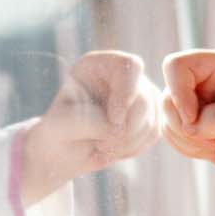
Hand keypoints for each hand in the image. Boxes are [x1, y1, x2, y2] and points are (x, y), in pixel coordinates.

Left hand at [20, 50, 159, 203]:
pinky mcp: (149, 116)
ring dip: (127, 143)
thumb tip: (119, 129)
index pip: (128, 66)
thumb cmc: (60, 129)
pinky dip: (134, 148)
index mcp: (99, 65)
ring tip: (101, 148)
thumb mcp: (63, 123)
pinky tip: (113, 150)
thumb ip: (88, 121)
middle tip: (100, 145)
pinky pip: (154, 134)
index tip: (113, 120)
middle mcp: (124, 76)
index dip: (126, 94)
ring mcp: (140, 95)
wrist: (65, 149)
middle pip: (143, 98)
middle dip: (124, 129)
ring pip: (151, 119)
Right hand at [161, 50, 214, 200]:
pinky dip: (187, 148)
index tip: (193, 119)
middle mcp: (199, 78)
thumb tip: (190, 126)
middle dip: (187, 128)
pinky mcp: (183, 118)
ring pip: (166, 120)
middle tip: (214, 141)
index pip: (175, 65)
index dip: (178, 93)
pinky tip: (211, 150)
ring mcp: (188, 98)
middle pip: (166, 98)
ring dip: (189, 142)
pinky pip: (168, 134)